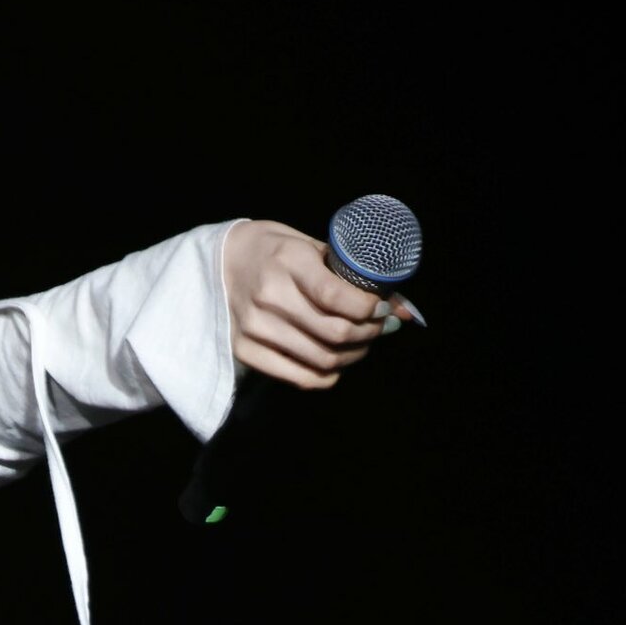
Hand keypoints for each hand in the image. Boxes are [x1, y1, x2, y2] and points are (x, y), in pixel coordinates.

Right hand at [222, 219, 416, 389]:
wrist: (222, 263)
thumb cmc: (275, 251)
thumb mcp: (312, 247)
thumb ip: (352, 276)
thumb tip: (403, 308)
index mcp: (288, 261)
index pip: (336, 297)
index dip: (369, 309)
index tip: (382, 307)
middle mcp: (269, 297)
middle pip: (333, 333)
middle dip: (369, 334)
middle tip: (380, 327)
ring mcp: (255, 328)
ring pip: (322, 359)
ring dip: (353, 355)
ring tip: (362, 343)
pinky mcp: (246, 351)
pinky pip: (300, 377)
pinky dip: (328, 375)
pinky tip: (337, 362)